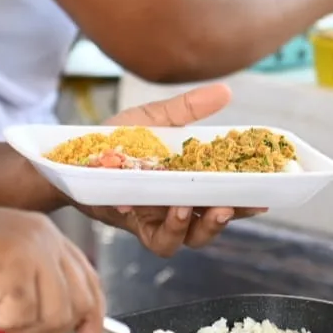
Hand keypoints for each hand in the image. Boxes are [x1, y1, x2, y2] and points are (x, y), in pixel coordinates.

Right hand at [0, 203, 104, 332]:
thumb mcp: (3, 266)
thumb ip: (36, 286)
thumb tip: (66, 324)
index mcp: (47, 235)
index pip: (90, 281)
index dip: (94, 318)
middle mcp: (46, 238)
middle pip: (78, 305)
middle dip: (47, 329)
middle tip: (10, 321)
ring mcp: (33, 250)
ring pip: (54, 315)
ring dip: (18, 323)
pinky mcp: (14, 265)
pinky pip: (21, 315)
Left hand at [83, 83, 266, 256]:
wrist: (69, 156)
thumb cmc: (112, 141)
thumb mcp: (152, 121)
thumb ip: (186, 110)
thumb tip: (225, 92)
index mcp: (188, 183)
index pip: (223, 198)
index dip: (245, 203)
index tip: (264, 198)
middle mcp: (174, 206)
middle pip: (208, 226)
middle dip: (223, 221)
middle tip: (229, 206)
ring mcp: (153, 219)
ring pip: (183, 239)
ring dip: (193, 227)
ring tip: (193, 207)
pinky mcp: (132, 225)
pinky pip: (152, 237)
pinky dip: (158, 225)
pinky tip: (157, 207)